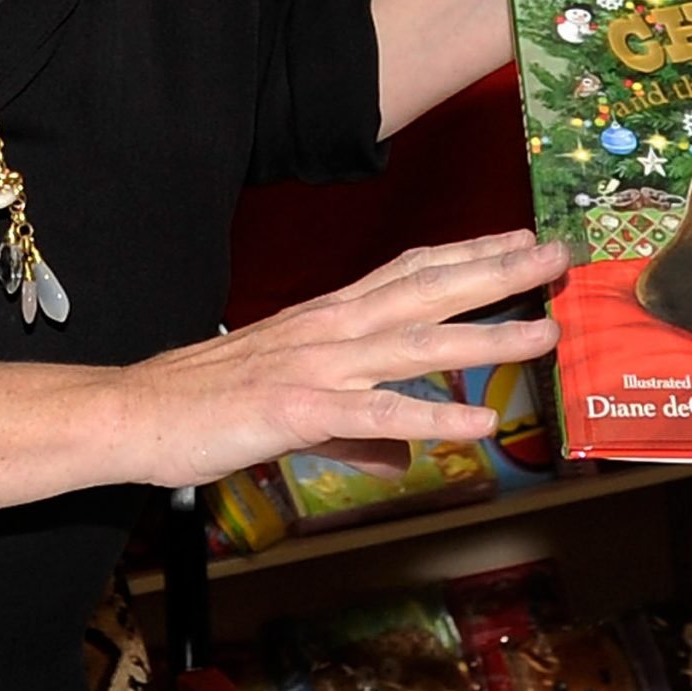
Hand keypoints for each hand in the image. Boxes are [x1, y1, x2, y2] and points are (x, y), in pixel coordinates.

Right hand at [116, 232, 565, 487]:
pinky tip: (477, 422)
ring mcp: (316, 365)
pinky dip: (430, 414)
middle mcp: (329, 329)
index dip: (467, 254)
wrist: (135, 413)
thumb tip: (401, 451)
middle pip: (426, 291)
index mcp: (326, 318)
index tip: (518, 239)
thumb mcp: (295, 412)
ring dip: (485, 337)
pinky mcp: (298, 408)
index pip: (408, 272)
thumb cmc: (205, 406)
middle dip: (497, 273)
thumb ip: (357, 431)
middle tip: (556, 255)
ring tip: (544, 334)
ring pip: (415, 343)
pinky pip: (376, 412)